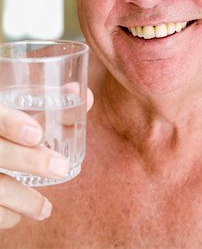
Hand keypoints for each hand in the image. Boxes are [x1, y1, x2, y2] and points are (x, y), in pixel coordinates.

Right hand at [0, 87, 93, 228]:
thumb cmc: (4, 131)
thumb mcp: (14, 113)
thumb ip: (44, 105)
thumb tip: (85, 96)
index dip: (13, 124)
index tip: (37, 134)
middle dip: (29, 162)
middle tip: (60, 168)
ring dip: (22, 199)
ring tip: (45, 209)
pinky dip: (5, 213)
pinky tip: (18, 214)